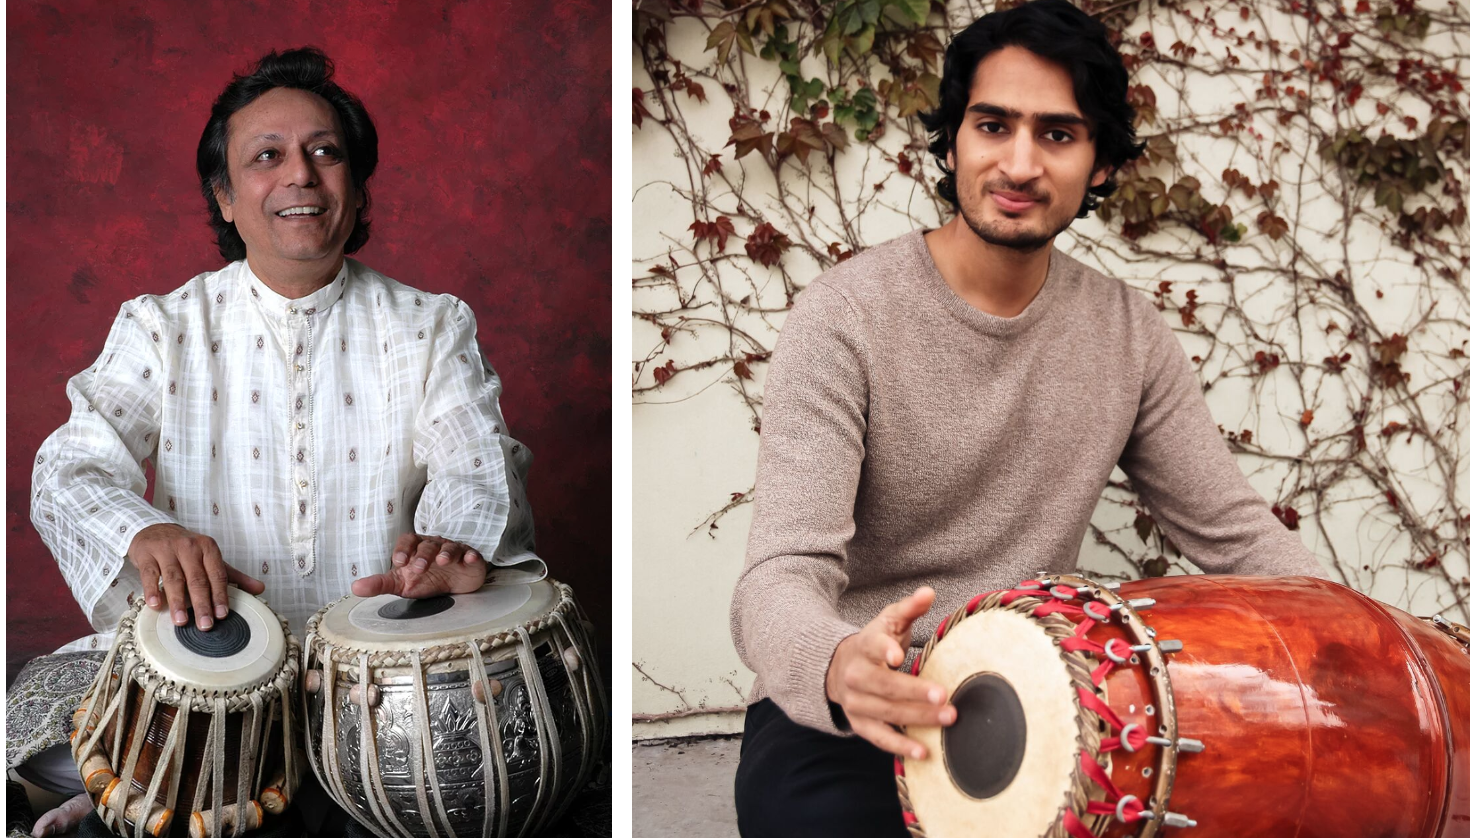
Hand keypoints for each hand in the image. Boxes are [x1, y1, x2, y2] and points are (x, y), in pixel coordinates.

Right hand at [128, 523, 264, 629]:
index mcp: (208, 548)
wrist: (155, 530)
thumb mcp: (211, 559)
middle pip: (197, 579)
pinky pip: (150, 574)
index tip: (222, 615)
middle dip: (202, 604)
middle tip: (205, 625)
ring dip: (178, 601)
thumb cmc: (186, 550)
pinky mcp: (147, 555)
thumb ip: (233, 576)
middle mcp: (189, 547)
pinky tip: (156, 605)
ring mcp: (167, 550)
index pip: (217, 575)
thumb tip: (260, 589)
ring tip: (181, 621)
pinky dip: (152, 590)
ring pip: (174, 578)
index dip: (220, 595)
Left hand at [350, 533, 486, 597]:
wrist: (455, 584)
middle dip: (423, 555)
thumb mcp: (402, 583)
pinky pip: (471, 554)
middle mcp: (434, 546)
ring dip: (446, 553)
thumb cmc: (426, 579)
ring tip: (443, 562)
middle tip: (418, 568)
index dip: (403, 549)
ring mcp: (454, 551)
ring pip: (449, 546)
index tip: (399, 562)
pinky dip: (470, 556)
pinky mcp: (470, 558)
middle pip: (428, 544)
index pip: (407, 541)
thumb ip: (380, 584)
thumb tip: (355, 588)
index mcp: (416, 548)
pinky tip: (468, 560)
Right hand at [825, 587, 954, 758]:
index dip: (884, 650)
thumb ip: (909, 608)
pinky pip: (880, 737)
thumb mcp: (888, 621)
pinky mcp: (860, 723)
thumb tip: (928, 593)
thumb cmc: (874, 643)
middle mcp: (856, 675)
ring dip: (917, 718)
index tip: (898, 656)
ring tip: (947, 719)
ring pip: (886, 712)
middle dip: (914, 692)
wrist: (839, 668)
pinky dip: (901, 746)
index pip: (873, 646)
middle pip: (883, 685)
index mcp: (864, 646)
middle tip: (944, 696)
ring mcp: (856, 702)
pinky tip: (924, 752)